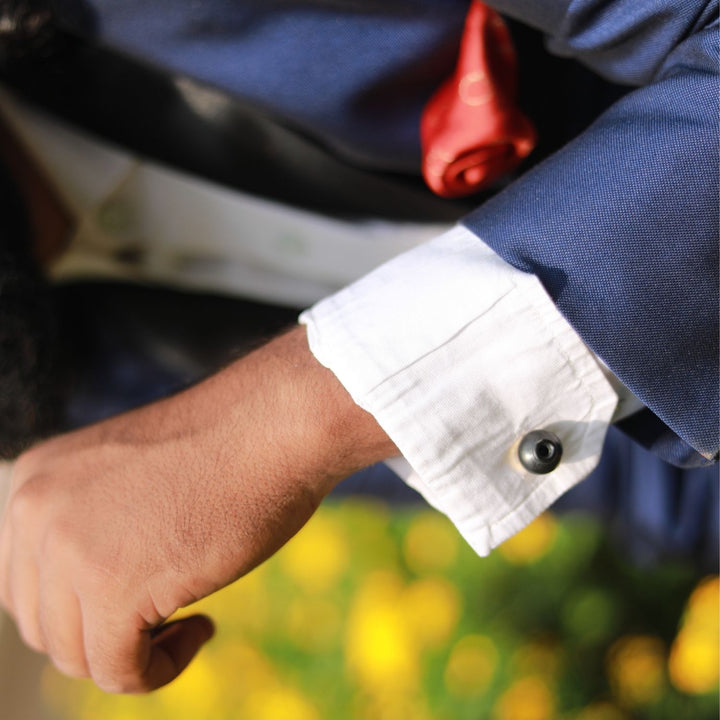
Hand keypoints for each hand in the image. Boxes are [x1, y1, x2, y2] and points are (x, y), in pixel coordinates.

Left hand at [0, 326, 394, 692]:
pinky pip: (121, 672)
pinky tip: (203, 625)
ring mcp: (70, 547)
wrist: (276, 422)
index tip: (142, 596)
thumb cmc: (224, 447)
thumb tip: (88, 599)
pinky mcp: (114, 586)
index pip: (27, 585)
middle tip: (168, 611)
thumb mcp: (130, 478)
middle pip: (44, 625)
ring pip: (78, 656)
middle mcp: (35, 509)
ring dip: (135, 653)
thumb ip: (90, 524)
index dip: (84, 607)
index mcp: (35, 478)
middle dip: (105, 633)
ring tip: (189, 616)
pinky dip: (162, 668)